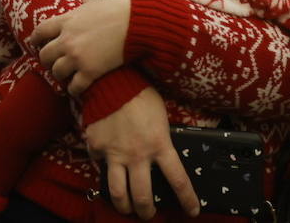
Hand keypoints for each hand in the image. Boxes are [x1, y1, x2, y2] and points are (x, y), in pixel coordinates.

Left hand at [32, 0, 130, 95]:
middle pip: (45, 55)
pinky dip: (74, 89)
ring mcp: (77, 57)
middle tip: (53, 63)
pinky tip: (77, 89)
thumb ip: (86, 4)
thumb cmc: (119, 9)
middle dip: (47, 61)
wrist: (136, 22)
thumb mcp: (97, 3)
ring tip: (66, 77)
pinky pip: (74, 87)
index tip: (35, 44)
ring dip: (60, 76)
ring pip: (56, 72)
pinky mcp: (90, 72)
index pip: (41, 31)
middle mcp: (67, 39)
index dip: (36, 39)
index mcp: (67, 20)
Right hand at [85, 87, 198, 218]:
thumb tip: (163, 153)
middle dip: (147, 211)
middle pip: (143, 197)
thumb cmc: (140, 93)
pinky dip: (103, 170)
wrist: (111, 79)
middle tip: (148, 214)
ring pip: (118, 193)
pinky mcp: (97, 148)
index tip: (192, 211)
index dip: (187, 200)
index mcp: (160, 144)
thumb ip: (161, 138)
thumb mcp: (160, 116)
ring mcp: (115, 154)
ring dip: (124, 206)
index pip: (178, 180)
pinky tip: (107, 169)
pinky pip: (99, 166)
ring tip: (127, 209)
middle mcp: (138, 155)